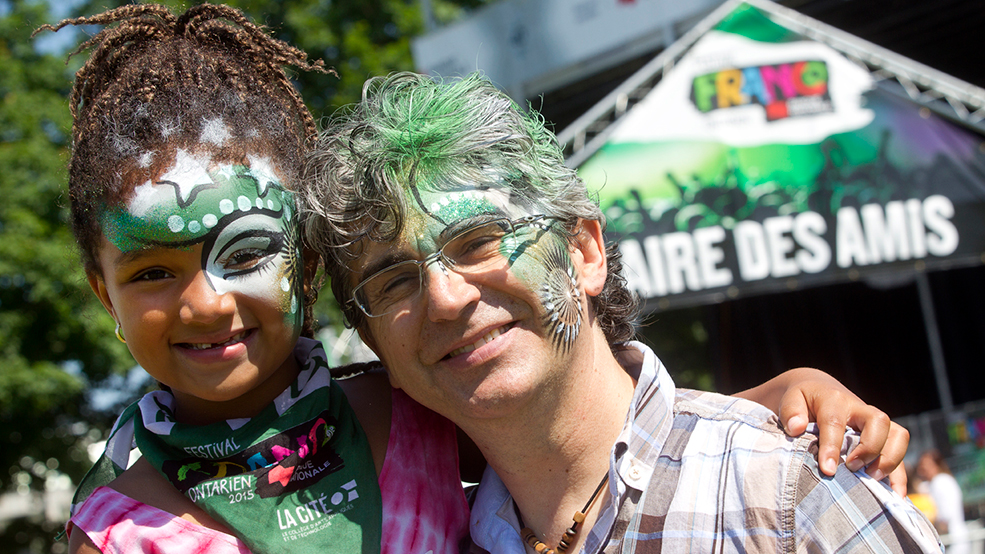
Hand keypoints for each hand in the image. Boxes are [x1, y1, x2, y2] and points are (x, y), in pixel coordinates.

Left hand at [776, 368, 908, 496]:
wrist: (820, 390)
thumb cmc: (804, 400)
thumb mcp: (791, 399)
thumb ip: (791, 411)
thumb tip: (796, 427)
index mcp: (835, 400)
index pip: (836, 422)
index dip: (832, 447)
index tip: (827, 470)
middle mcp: (860, 409)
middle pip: (879, 422)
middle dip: (869, 448)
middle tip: (851, 468)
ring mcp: (876, 423)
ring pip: (898, 434)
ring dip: (889, 459)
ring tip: (871, 479)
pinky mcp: (885, 436)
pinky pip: (901, 452)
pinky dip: (899, 474)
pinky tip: (894, 494)